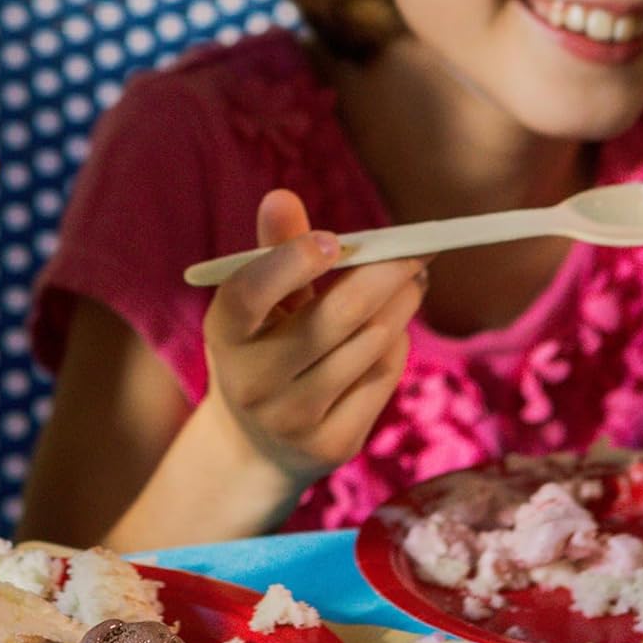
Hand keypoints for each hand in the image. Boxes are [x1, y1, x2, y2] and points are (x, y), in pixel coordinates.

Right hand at [200, 189, 423, 491]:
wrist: (257, 445)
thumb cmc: (262, 347)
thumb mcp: (258, 302)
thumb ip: (274, 249)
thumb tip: (281, 196)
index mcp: (225, 334)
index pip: (248, 293)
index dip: (290, 261)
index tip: (334, 238)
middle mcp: (252, 381)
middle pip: (332, 319)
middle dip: (384, 276)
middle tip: (417, 250)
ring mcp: (293, 418)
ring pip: (368, 346)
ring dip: (400, 305)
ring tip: (412, 280)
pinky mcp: (332, 444)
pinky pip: (382, 379)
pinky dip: (395, 345)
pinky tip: (393, 329)